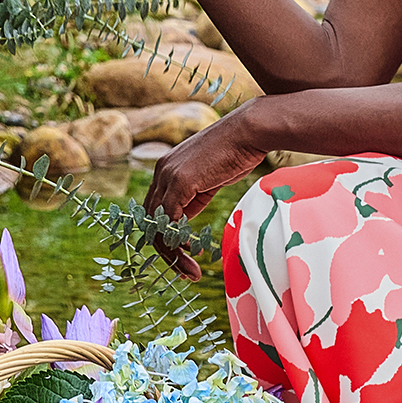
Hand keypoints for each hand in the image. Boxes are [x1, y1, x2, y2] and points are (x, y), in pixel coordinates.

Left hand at [143, 109, 267, 277]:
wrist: (250, 131)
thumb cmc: (238, 152)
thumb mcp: (210, 178)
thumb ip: (193, 196)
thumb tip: (184, 219)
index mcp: (167, 168)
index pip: (155, 210)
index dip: (166, 236)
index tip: (183, 256)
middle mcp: (161, 171)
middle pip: (151, 221)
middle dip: (166, 250)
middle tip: (184, 271)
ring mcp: (168, 175)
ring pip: (157, 224)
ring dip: (171, 252)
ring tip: (189, 271)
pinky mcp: (179, 181)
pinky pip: (168, 220)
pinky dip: (176, 241)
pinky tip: (191, 253)